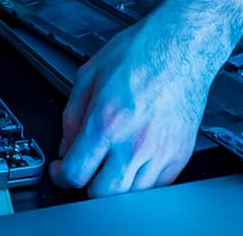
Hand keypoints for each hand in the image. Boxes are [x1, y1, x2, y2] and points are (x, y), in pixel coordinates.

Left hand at [52, 15, 218, 195]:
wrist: (181, 46)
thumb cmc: (141, 52)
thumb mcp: (90, 75)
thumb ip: (72, 116)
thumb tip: (67, 146)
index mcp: (106, 122)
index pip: (76, 173)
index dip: (62, 177)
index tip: (62, 172)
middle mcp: (134, 143)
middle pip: (103, 195)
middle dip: (88, 186)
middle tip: (86, 171)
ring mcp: (160, 153)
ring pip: (133, 196)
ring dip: (117, 186)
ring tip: (112, 165)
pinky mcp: (180, 155)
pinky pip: (158, 186)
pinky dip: (143, 181)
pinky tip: (135, 163)